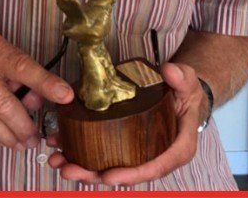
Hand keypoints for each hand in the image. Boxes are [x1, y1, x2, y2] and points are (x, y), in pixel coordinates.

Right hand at [0, 16, 73, 149]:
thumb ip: (12, 67)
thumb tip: (34, 96)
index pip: (21, 66)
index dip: (45, 83)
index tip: (66, 95)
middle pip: (4, 104)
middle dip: (25, 126)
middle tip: (36, 137)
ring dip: (9, 136)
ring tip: (22, 143)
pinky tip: (1, 136)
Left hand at [45, 62, 205, 185]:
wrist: (179, 93)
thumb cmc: (185, 93)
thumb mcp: (188, 84)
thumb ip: (182, 78)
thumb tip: (170, 71)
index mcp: (176, 148)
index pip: (155, 167)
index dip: (131, 174)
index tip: (108, 176)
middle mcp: (157, 156)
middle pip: (125, 172)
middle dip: (95, 175)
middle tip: (70, 170)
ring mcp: (138, 152)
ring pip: (111, 167)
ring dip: (83, 168)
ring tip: (60, 163)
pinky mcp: (125, 145)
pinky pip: (104, 153)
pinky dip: (81, 152)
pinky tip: (61, 147)